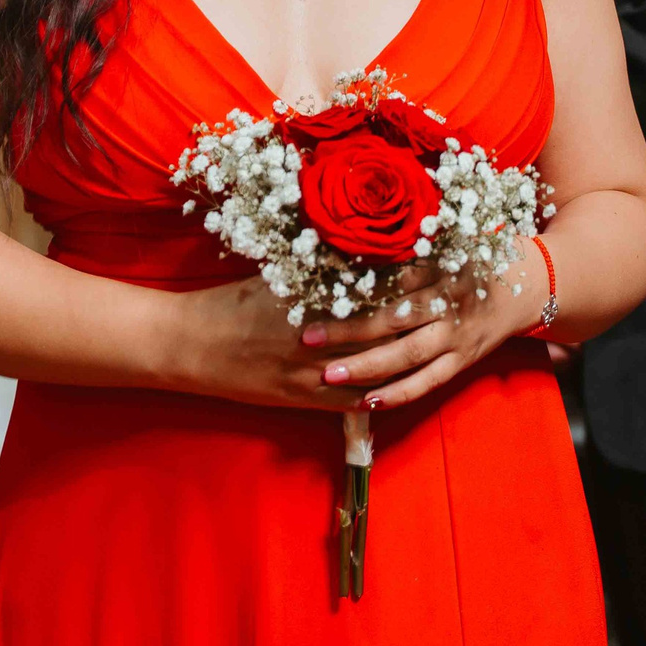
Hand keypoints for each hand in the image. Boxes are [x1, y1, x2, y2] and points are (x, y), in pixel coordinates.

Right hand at [168, 263, 450, 412]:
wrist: (189, 347)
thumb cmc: (228, 303)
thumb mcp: (273, 274)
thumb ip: (315, 266)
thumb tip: (352, 246)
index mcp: (311, 297)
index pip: (374, 284)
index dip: (410, 275)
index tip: (439, 259)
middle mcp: (318, 335)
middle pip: (384, 324)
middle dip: (421, 311)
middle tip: (455, 297)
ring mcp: (313, 371)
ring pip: (375, 365)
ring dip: (409, 354)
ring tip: (441, 340)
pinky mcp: (303, 399)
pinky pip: (352, 400)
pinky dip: (381, 392)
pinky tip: (405, 385)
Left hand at [306, 241, 544, 412]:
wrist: (530, 283)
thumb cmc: (476, 255)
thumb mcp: (445, 241)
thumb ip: (404, 248)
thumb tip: (349, 247)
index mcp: (438, 268)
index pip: (387, 279)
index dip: (351, 288)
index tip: (314, 292)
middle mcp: (446, 303)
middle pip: (391, 319)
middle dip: (347, 330)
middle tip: (307, 337)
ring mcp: (456, 336)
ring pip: (407, 355)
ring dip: (366, 367)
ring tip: (328, 375)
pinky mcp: (464, 360)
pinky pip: (428, 382)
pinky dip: (399, 393)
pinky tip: (368, 402)